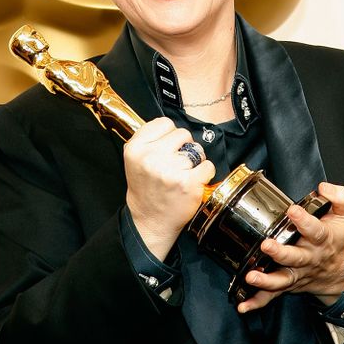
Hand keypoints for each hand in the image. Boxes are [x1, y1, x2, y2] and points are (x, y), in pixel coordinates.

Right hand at [124, 117, 214, 261]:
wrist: (150, 221)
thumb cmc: (146, 188)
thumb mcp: (135, 160)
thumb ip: (149, 139)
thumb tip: (171, 125)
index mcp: (135, 148)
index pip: (164, 123)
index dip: (169, 135)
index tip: (167, 148)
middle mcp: (150, 158)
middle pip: (182, 133)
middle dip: (183, 147)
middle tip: (175, 164)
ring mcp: (169, 171)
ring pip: (196, 149)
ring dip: (195, 161)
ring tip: (183, 174)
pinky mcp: (188, 184)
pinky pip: (208, 166)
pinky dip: (205, 173)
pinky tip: (194, 181)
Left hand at [237, 182, 343, 313]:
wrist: (341, 272)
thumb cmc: (339, 238)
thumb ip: (340, 197)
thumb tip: (324, 187)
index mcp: (323, 239)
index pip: (316, 230)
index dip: (305, 220)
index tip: (294, 211)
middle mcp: (309, 258)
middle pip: (295, 258)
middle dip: (280, 253)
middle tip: (267, 245)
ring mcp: (298, 273)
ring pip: (282, 279)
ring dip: (266, 280)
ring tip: (251, 276)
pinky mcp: (288, 284)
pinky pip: (272, 296)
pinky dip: (257, 302)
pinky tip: (243, 305)